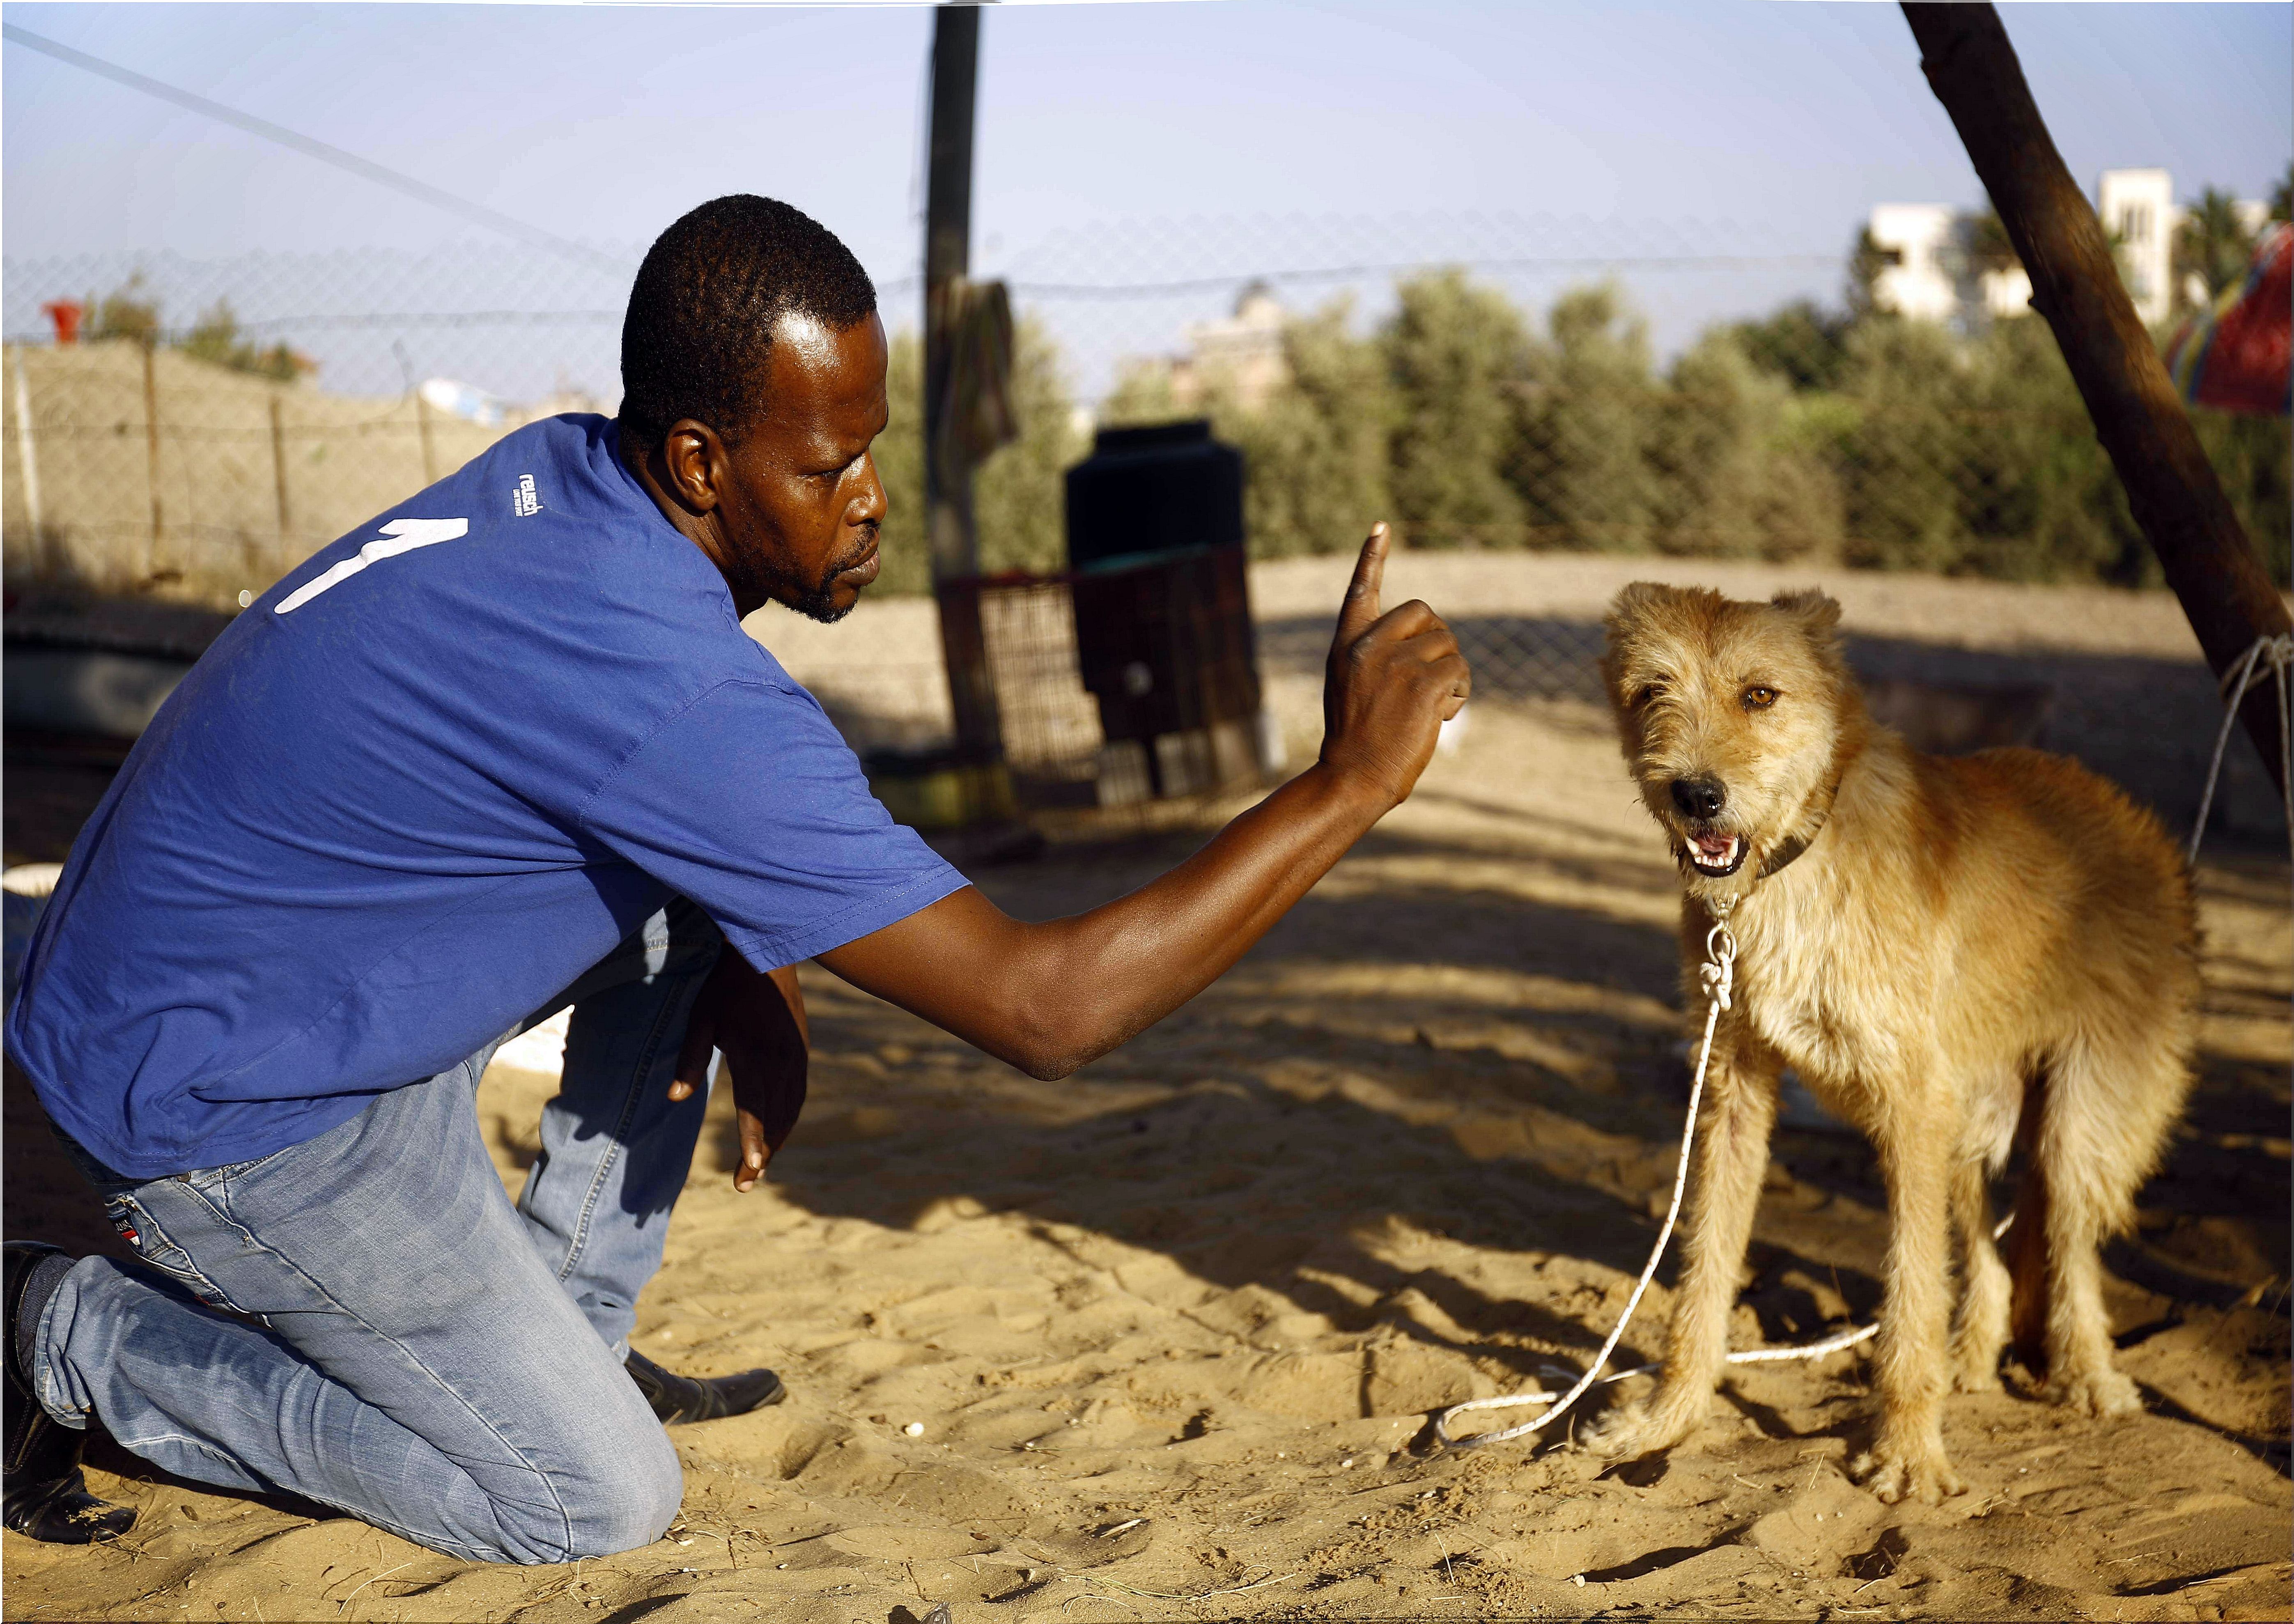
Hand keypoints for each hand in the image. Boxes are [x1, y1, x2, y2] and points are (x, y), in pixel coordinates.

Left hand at [669, 953, 808, 1191]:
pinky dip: (787, 1119)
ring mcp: (797, 1057)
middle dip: (762, 1153)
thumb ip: (690, 1059)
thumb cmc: (725, 989)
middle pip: (776, 1117)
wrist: (767, 957)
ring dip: (776, 1140)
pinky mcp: (802, 1053)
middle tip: (745, 1183)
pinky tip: (777, 1132)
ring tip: (758, 1166)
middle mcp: (781, 1059)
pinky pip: (798, 1095)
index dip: (752, 1139)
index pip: (755, 1106)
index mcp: (754, 1053)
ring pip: (790, 1109)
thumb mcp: (700, 1020)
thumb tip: (675, 1096)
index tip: (750, 1170)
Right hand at [1319, 523, 1470, 807]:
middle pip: (1425, 614)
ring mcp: (1396, 664)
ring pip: (1448, 644)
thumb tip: (1429, 636)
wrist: (1354, 776)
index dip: (1373, 557)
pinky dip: (1459, 694)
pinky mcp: (1422, 685)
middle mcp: (1369, 647)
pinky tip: (1440, 715)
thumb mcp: (1351, 685)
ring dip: (1450, 673)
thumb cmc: (1357, 737)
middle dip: (1437, 641)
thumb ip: (1377, 655)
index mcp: (1347, 645)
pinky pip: (1460, 671)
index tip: (1382, 527)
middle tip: (1427, 678)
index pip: (1361, 590)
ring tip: (1429, 706)